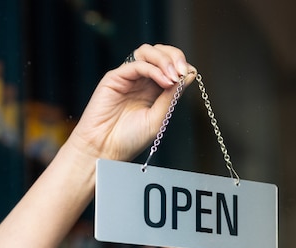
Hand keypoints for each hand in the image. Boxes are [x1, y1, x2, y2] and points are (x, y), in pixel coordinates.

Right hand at [67, 44, 194, 162]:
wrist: (106, 148)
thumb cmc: (130, 139)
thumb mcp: (158, 118)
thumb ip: (172, 96)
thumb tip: (190, 75)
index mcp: (153, 90)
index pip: (170, 65)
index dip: (181, 65)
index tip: (190, 73)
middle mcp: (141, 80)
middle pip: (159, 52)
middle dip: (175, 56)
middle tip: (183, 70)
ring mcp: (128, 77)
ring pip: (147, 52)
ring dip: (164, 59)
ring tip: (173, 75)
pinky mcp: (115, 77)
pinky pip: (136, 64)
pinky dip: (153, 69)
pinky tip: (164, 80)